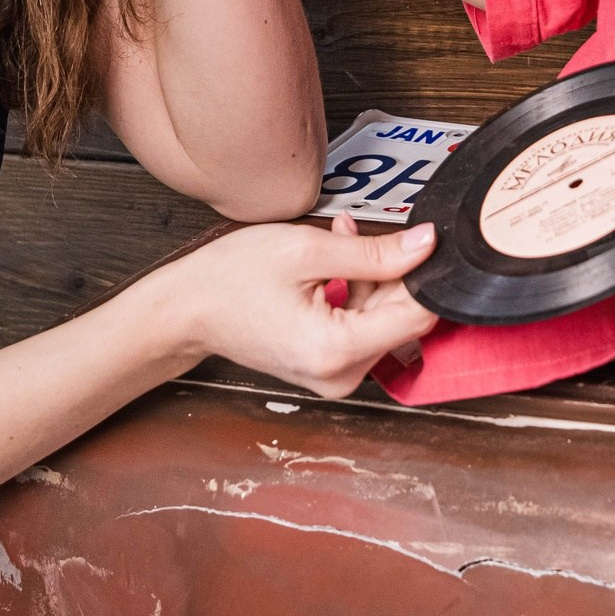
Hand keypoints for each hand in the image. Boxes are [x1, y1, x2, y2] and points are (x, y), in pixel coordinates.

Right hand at [155, 217, 437, 397]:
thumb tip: (427, 245)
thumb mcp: (306, 250)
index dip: (423, 274)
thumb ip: (374, 252)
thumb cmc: (232, 280)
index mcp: (337, 350)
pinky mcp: (330, 370)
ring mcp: (336, 378)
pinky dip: (357, 296)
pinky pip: (364, 329)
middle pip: (403, 319)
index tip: (415, 242)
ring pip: (385, 322)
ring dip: (371, 280)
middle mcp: (341, 375)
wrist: (187, 310)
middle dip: (389, 273)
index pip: (418, 316)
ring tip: (335, 247)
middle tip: (353, 237)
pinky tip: (332, 269)